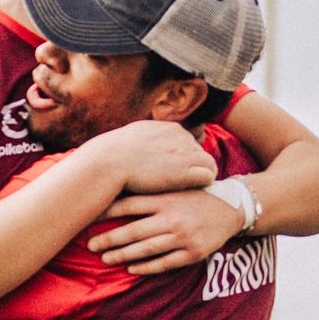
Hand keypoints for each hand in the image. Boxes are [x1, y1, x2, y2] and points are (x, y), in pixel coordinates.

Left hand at [87, 188, 239, 273]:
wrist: (231, 208)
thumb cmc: (196, 196)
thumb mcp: (175, 187)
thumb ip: (150, 191)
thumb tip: (117, 190)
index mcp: (165, 198)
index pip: (129, 205)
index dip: (107, 212)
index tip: (89, 219)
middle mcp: (173, 217)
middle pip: (134, 230)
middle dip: (109, 239)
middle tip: (90, 246)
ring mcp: (183, 236)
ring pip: (147, 249)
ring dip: (123, 255)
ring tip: (106, 259)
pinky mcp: (193, 253)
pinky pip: (165, 263)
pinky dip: (147, 267)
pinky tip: (132, 269)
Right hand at [93, 121, 215, 195]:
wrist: (109, 162)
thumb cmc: (115, 156)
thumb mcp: (134, 137)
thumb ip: (149, 139)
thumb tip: (147, 148)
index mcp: (170, 128)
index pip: (188, 143)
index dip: (183, 159)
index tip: (174, 173)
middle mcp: (181, 136)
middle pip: (199, 153)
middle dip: (193, 168)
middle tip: (181, 184)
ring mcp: (185, 152)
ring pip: (209, 164)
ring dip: (201, 176)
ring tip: (189, 189)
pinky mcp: (186, 171)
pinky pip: (209, 175)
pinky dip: (204, 184)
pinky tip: (193, 192)